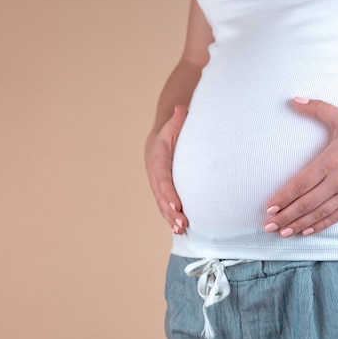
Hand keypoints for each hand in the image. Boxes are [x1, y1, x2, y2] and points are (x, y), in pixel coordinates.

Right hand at [145, 104, 188, 233]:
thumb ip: (178, 119)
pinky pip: (165, 206)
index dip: (169, 193)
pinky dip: (171, 218)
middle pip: (161, 196)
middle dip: (170, 211)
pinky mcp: (163, 192)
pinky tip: (180, 230)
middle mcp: (155, 176)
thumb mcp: (174, 125)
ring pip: (162, 204)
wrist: (159, 142)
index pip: (163, 179)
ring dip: (171, 218)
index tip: (178, 206)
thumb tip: (181, 108)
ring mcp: (157, 185)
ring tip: (181, 229)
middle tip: (182, 223)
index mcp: (157, 161)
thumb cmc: (170, 133)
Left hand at [264, 97, 337, 236]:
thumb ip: (318, 108)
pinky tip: (308, 231)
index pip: (301, 184)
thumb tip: (295, 99)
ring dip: (299, 224)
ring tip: (283, 232)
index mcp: (330, 161)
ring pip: (320, 213)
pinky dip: (321, 225)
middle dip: (285, 216)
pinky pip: (337, 216)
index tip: (270, 208)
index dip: (284, 198)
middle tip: (268, 226)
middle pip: (306, 203)